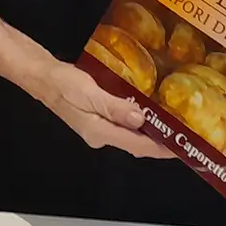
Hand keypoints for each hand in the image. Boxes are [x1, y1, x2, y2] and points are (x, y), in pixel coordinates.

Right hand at [40, 60, 173, 158]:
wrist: (41, 76)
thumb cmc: (62, 83)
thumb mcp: (89, 92)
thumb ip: (114, 107)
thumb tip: (140, 119)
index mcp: (99, 132)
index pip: (137, 145)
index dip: (161, 149)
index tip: (182, 148)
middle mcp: (100, 135)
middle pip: (136, 143)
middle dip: (159, 142)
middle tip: (183, 135)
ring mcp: (97, 127)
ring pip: (130, 134)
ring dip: (150, 132)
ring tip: (171, 124)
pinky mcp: (96, 117)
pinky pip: (122, 123)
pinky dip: (137, 120)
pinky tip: (146, 110)